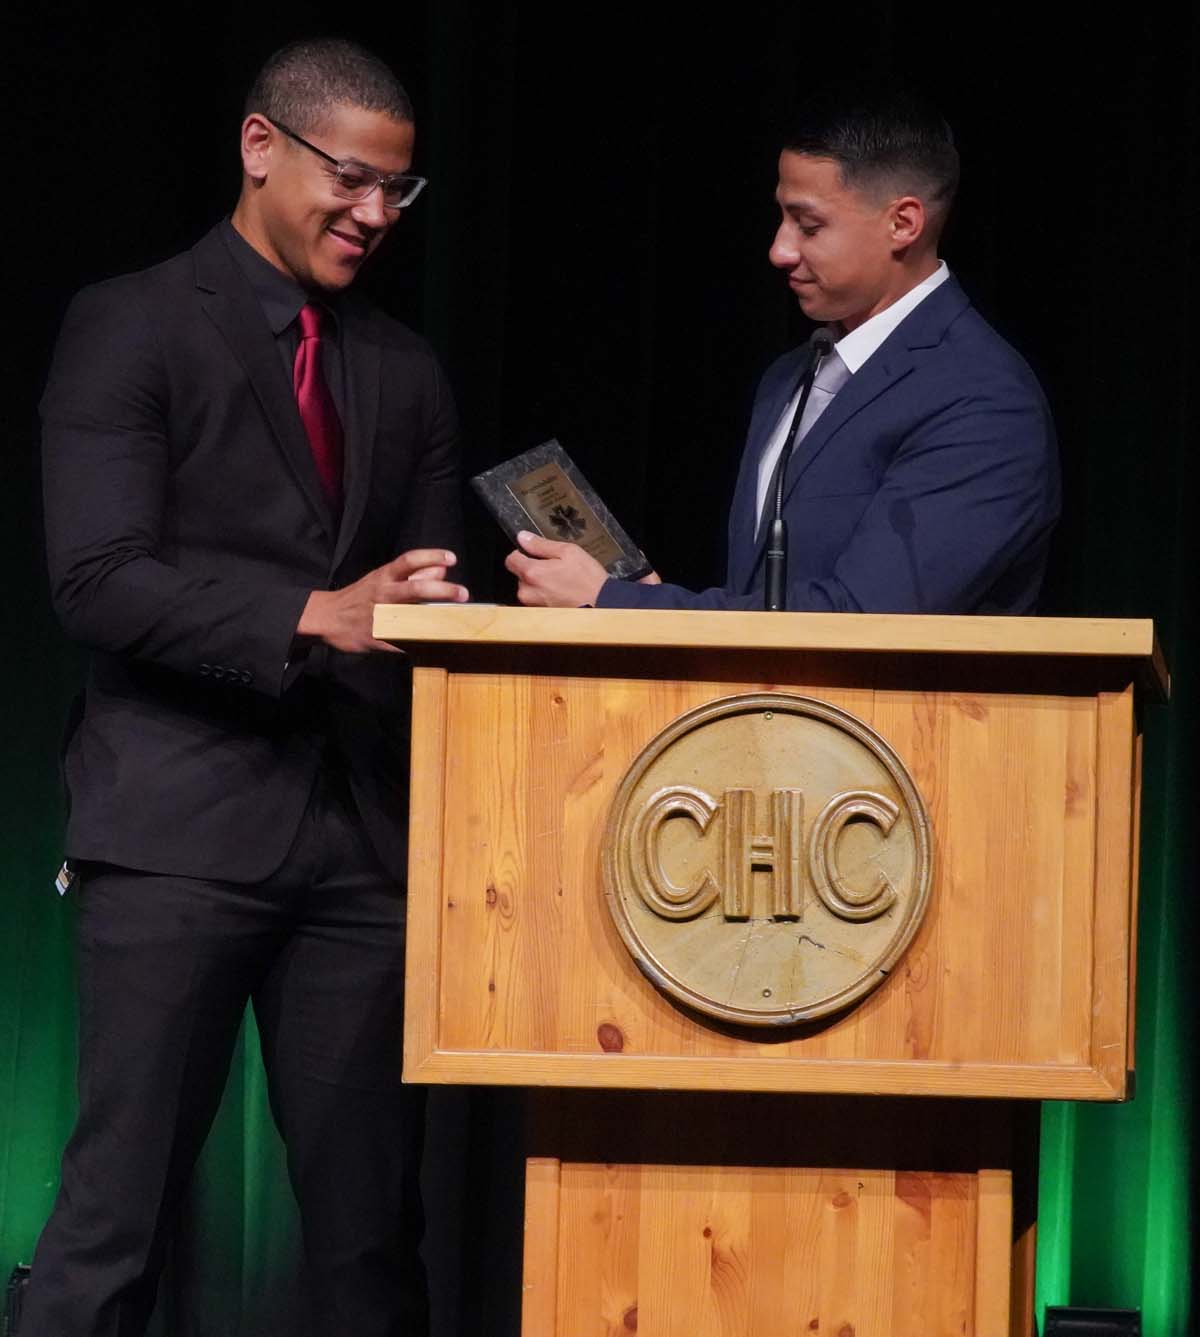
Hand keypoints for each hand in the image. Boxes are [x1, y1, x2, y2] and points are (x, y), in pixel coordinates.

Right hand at [296, 549, 467, 653]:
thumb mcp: (382, 579)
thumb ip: (412, 574)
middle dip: (442, 590)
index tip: (452, 558)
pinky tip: (440, 643)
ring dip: (437, 619)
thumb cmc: (361, 596)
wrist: (327, 618)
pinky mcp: (379, 638)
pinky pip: (404, 641)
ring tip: (458, 621)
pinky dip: (422, 643)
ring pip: (412, 616)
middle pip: (415, 588)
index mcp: (384, 576)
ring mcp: (381, 617)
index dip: (431, 556)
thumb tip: (441, 568)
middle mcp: (384, 593)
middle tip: (463, 593)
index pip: (409, 560)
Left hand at [504, 531, 608, 606]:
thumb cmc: (587, 580)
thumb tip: (523, 537)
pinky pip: (536, 598)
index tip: (534, 553)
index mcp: (532, 573)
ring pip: (528, 587)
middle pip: (519, 574)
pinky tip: (561, 591)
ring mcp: (533, 605)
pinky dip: (545, 594)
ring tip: (560, 580)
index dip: (521, 553)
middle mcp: (527, 591)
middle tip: (555, 567)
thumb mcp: (568, 551)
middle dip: (533, 569)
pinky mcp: (540, 614)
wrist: (601, 604)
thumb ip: (541, 544)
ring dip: (539, 582)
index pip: (510, 559)